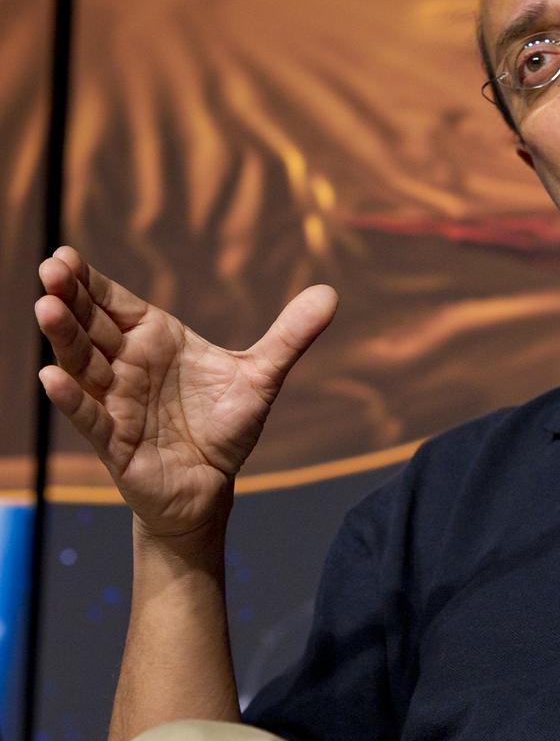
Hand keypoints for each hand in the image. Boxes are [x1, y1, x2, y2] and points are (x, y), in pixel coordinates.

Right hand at [35, 247, 337, 536]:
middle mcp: (128, 365)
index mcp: (155, 339)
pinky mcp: (114, 441)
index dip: (90, 281)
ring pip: (82, 364)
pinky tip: (53, 378)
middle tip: (49, 270)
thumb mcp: (263, 376)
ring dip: (64, 338)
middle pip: (90, 325)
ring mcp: (116, 401)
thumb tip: (331, 293)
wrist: (215, 484)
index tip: (67, 256)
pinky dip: (72, 398)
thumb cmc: (226, 425)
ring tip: (47, 308)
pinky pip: (89, 416)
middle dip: (68, 298)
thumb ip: (291, 336)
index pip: (114, 303)